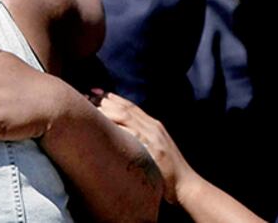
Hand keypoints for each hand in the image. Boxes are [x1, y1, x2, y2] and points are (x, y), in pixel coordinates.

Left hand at [90, 90, 197, 204]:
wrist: (186, 184)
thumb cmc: (168, 170)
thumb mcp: (156, 147)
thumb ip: (142, 137)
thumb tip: (124, 133)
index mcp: (154, 125)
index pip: (132, 107)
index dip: (115, 99)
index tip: (100, 93)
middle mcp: (154, 127)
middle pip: (127, 108)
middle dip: (109, 101)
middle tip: (91, 95)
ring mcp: (153, 136)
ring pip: (127, 117)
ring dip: (109, 110)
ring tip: (94, 106)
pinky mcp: (153, 148)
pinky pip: (132, 133)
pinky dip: (118, 126)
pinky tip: (106, 123)